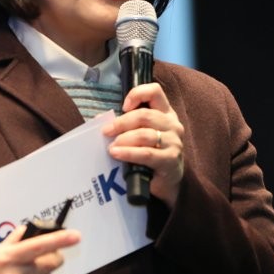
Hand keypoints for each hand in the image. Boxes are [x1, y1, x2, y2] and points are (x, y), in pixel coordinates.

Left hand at [102, 82, 184, 207]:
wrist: (165, 182)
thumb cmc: (149, 154)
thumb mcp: (138, 135)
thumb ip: (124, 125)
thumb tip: (99, 119)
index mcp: (165, 113)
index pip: (155, 91)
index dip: (137, 94)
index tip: (123, 107)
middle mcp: (172, 125)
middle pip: (145, 115)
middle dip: (121, 123)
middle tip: (106, 132)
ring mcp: (174, 142)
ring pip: (144, 135)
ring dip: (124, 140)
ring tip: (111, 147)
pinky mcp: (170, 159)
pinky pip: (146, 154)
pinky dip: (129, 153)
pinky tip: (117, 154)